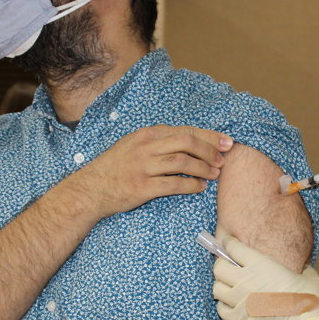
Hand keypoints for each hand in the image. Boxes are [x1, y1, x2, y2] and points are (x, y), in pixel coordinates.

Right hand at [70, 126, 233, 217]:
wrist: (91, 188)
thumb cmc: (117, 167)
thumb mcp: (135, 145)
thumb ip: (159, 141)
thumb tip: (191, 142)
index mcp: (148, 134)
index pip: (185, 130)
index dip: (209, 136)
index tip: (226, 142)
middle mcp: (146, 147)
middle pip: (187, 142)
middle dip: (210, 150)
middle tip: (223, 159)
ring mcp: (144, 167)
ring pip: (182, 162)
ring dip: (203, 168)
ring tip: (215, 174)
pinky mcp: (142, 187)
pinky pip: (173, 184)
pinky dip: (190, 186)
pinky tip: (199, 188)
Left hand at [212, 234, 318, 319]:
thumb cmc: (311, 302)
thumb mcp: (309, 277)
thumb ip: (300, 268)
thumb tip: (301, 266)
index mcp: (262, 265)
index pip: (233, 247)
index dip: (228, 242)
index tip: (227, 242)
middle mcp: (246, 280)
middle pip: (219, 267)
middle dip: (221, 264)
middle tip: (228, 265)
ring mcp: (241, 301)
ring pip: (216, 288)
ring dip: (221, 285)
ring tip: (229, 285)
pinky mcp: (240, 319)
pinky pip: (221, 309)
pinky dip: (224, 305)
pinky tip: (233, 304)